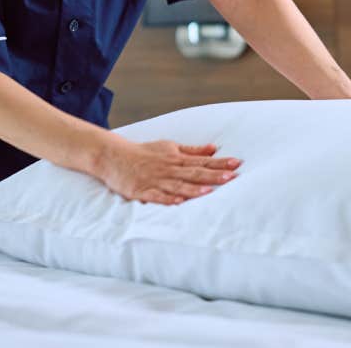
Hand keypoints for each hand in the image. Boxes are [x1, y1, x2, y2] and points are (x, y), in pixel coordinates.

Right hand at [95, 138, 240, 204]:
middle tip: (231, 177)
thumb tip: (214, 148)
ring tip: (209, 192)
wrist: (113, 155)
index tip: (236, 164)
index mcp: (176, 158)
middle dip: (213, 176)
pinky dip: (167, 199)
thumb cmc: (144, 152)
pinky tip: (178, 203)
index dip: (220, 163)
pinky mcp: (141, 191)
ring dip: (194, 189)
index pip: (202, 161)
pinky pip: (156, 196)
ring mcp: (155, 180)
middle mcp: (168, 169)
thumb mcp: (169, 147)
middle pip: (194, 173)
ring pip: (177, 186)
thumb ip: (192, 150)